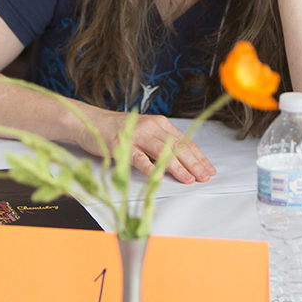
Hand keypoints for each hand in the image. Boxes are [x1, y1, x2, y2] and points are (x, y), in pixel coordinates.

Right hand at [78, 111, 216, 183]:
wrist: (91, 121)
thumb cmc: (120, 129)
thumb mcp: (146, 131)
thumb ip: (162, 143)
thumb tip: (183, 160)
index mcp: (161, 124)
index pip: (185, 141)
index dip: (199, 156)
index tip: (209, 169)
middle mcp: (152, 127)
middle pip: (178, 146)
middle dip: (194, 163)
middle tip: (205, 177)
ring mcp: (137, 135)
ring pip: (163, 152)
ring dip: (178, 167)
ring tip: (189, 179)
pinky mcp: (122, 145)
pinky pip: (139, 158)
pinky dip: (150, 168)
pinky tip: (159, 177)